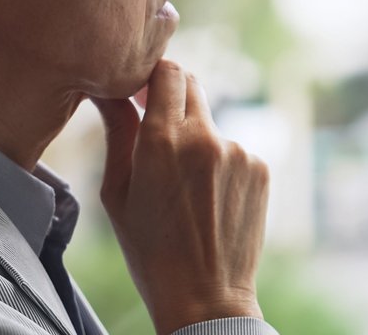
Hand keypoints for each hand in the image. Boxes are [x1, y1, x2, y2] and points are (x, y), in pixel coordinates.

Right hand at [91, 60, 269, 334]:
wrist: (205, 298)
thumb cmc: (150, 250)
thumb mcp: (118, 191)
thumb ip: (117, 131)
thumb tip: (107, 91)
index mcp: (163, 139)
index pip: (167, 70)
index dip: (153, 76)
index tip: (142, 94)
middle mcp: (205, 137)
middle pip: (191, 86)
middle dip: (173, 100)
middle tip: (158, 134)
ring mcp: (238, 152)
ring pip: (211, 123)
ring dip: (197, 138)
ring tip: (185, 187)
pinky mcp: (260, 168)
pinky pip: (234, 149)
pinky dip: (220, 163)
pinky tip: (209, 199)